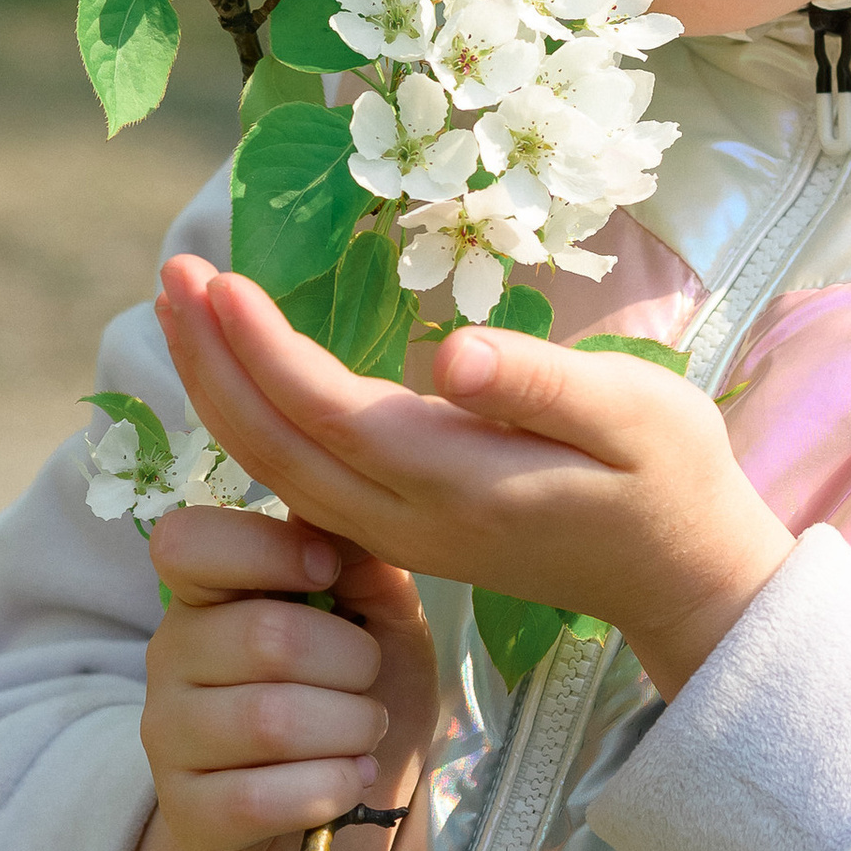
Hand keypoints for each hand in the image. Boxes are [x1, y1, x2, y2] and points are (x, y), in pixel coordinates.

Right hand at [86, 497, 436, 850]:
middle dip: (351, 661)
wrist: (337, 826)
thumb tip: (342, 516)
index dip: (268, 548)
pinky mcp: (190, 817)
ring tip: (364, 735)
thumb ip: (363, 562)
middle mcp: (173, 658)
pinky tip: (347, 785)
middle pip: (265, 635)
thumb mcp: (380, 622)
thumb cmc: (354, 704)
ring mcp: (171, 740)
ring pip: (269, 719)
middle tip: (368, 682)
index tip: (328, 572)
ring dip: (350, 728)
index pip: (187, 542)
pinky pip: (261, 797)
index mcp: (210, 594)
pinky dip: (329, 789)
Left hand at [154, 259, 794, 701]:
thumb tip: (453, 357)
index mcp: (456, 482)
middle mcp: (407, 519)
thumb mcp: (638, 416)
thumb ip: (543, 387)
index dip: (260, 347)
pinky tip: (236, 375)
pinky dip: (254, 421)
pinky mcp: (402, 533)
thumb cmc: (670, 476)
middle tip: (168, 274)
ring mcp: (398, 535)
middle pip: (275, 445)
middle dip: (211, 361)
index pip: (326, 411)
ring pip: (278, 470)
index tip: (216, 277)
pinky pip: (302, 481)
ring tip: (181, 310)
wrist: (682, 576)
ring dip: (220, 389)